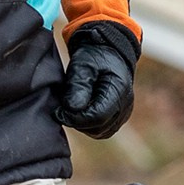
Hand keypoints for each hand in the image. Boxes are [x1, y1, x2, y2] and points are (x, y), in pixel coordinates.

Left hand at [55, 21, 137, 139]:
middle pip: (97, 128)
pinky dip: (89, 126)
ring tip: (71, 109)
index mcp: (118, 90)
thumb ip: (77, 87)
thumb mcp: (82, 65)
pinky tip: (79, 112)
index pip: (96, 117)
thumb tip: (72, 109)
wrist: (107, 52)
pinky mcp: (118, 118)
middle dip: (77, 122)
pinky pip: (102, 130)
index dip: (74, 118)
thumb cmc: (94, 57)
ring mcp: (123, 114)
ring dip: (82, 125)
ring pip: (99, 132)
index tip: (58, 111)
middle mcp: (125, 105)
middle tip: (62, 110)